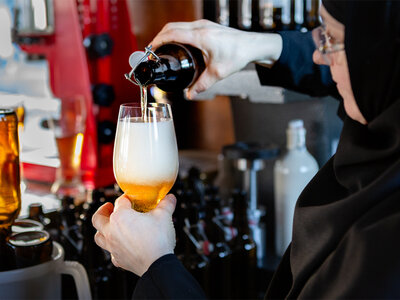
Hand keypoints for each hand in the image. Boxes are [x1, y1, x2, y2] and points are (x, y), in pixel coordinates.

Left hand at [92, 194, 176, 275]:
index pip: (120, 202)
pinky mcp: (118, 259)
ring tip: (109, 226)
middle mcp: (112, 231)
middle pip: (98, 218)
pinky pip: (110, 252)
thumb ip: (166, 204)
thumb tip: (170, 198)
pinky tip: (121, 245)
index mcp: (120, 217)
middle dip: (102, 211)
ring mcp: (113, 246)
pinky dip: (113, 247)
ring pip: (98, 237)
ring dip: (101, 229)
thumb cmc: (158, 240)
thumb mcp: (164, 216)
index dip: (127, 198)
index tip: (133, 199)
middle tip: (109, 207)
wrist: (158, 264)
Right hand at [150, 19, 281, 98]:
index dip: (158, 41)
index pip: (172, 34)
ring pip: (179, 25)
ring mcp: (204, 25)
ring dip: (168, 34)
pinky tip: (178, 44)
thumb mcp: (218, 73)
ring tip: (162, 48)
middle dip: (160, 37)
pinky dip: (178, 33)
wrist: (253, 45)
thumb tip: (190, 94)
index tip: (150, 49)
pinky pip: (187, 26)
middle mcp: (201, 27)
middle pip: (172, 27)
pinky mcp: (208, 26)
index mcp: (200, 36)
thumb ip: (202, 85)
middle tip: (153, 51)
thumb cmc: (238, 55)